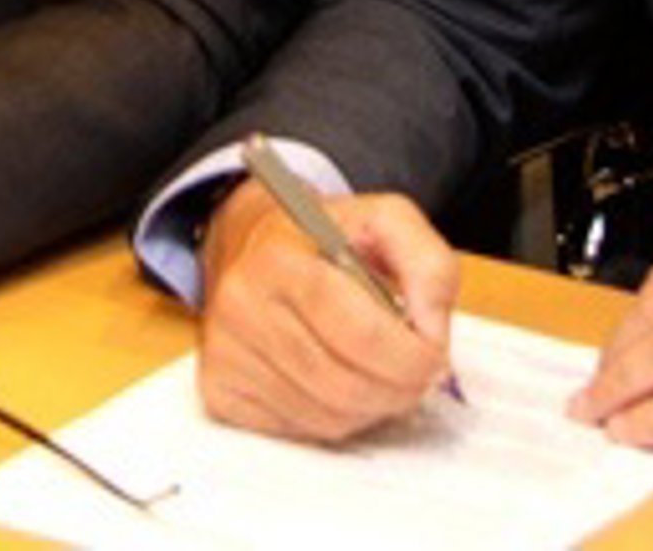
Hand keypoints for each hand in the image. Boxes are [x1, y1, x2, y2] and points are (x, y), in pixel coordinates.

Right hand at [196, 177, 459, 439]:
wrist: (249, 241)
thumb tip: (430, 328)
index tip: (431, 352)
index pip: (359, 333)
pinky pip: (300, 431)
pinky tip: (334, 381)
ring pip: (327, 417)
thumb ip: (428, 263)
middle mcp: (241, 304)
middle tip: (414, 370)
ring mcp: (226, 351)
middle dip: (399, 388)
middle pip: (345, 384)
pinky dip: (333, 419)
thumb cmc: (319, 237)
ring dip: (369, 406)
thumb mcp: (383, 221)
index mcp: (279, 257)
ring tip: (374, 371)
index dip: (410, 355)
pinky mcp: (221, 389)